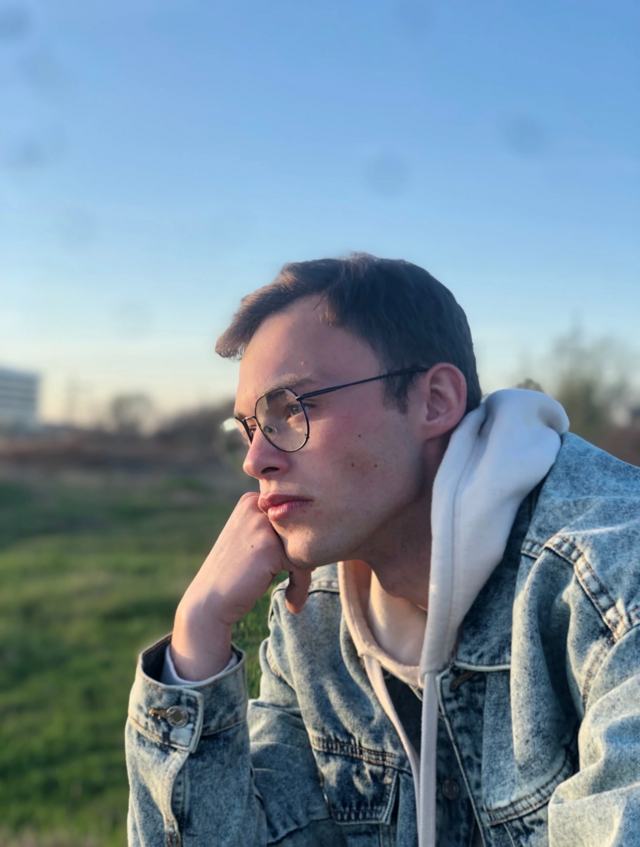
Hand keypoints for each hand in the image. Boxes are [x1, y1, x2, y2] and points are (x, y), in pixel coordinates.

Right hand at [170, 492, 313, 679]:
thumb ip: (276, 527)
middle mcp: (255, 506)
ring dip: (304, 573)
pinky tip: (293, 604)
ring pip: (303, 545)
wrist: (209, 601)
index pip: (291, 515)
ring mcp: (262, 524)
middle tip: (298, 581)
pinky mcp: (269, 547)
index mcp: (250, 500)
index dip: (297, 542)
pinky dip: (301, 586)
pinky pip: (302, 564)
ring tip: (296, 594)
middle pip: (300, 528)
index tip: (296, 567)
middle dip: (304, 556)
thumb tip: (319, 525)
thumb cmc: (234, 574)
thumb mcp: (252, 539)